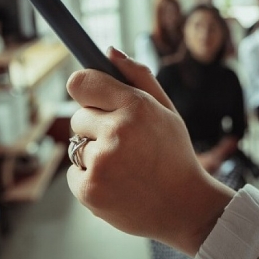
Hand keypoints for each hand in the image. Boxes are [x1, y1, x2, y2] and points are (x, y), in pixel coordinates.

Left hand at [66, 47, 234, 256]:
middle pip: (77, 116)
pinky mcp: (89, 190)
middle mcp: (116, 132)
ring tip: (125, 166)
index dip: (85, 88)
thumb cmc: (174, 154)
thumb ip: (139, 77)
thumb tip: (109, 50)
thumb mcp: (167, 111)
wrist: (184, 207)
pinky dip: (90, 177)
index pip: (81, 82)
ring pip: (76, 146)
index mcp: (136, 107)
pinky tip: (117, 184)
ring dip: (93, 153)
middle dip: (95, 126)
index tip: (90, 95)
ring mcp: (101, 163)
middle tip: (124, 142)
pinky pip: (74, 172)